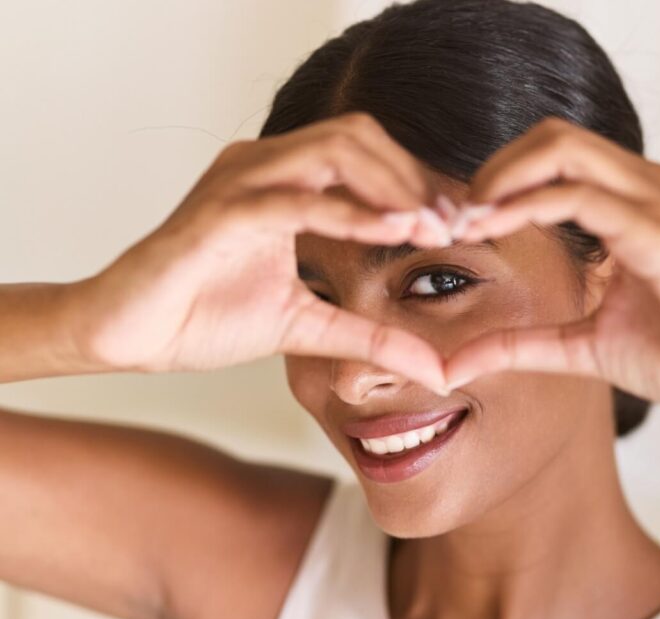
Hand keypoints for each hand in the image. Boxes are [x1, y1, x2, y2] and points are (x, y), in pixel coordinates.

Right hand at [68, 113, 454, 391]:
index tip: (463, 225)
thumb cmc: (203, 317)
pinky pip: (295, 199)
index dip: (418, 185)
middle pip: (359, 137)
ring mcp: (240, 180)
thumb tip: (436, 371)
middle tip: (457, 225)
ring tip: (432, 228)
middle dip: (414, 178)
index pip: (367, 157)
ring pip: (334, 151)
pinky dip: (349, 213)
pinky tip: (392, 232)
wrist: (127, 334)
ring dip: (391, 186)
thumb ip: (371, 339)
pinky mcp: (219, 212)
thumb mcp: (307, 327)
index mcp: (284, 180)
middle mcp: (263, 165)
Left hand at [443, 117, 659, 424]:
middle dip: (493, 168)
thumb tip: (456, 364)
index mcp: (634, 202)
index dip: (499, 181)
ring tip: (468, 222)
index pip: (555, 156)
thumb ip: (520, 345)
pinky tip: (495, 229)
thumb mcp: (582, 345)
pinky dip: (529, 206)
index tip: (459, 225)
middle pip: (553, 136)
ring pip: (564, 149)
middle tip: (457, 217)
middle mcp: (649, 187)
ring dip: (503, 179)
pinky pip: (584, 197)